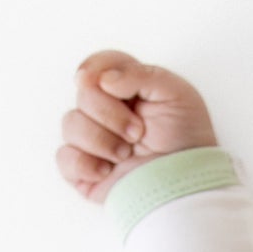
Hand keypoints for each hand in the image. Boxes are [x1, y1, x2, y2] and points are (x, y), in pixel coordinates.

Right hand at [54, 50, 217, 204]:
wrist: (187, 185)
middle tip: (138, 133)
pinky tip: (107, 171)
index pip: (96, 66)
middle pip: (83, 95)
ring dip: (102, 140)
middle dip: (111, 114)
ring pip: (70, 124)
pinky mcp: (84, 170)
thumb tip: (102, 79)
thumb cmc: (187, 141)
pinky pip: (64, 158)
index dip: (95, 69)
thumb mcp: (177, 94)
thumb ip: (140, 75)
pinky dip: (85, 164)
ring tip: (127, 155)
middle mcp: (105, 112)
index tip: (106, 84)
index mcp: (125, 90)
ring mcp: (93, 141)